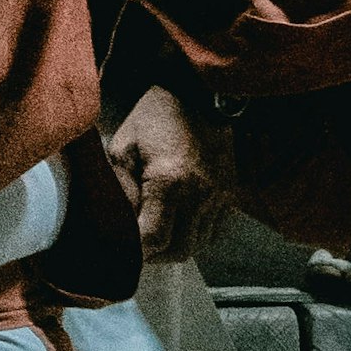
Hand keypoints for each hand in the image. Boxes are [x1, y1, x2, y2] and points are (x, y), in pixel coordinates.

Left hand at [105, 85, 216, 264]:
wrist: (197, 95)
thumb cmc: (153, 118)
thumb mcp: (123, 148)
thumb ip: (121, 190)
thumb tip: (120, 226)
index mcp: (169, 182)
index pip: (154, 239)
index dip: (137, 250)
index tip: (123, 246)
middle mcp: (200, 195)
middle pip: (180, 250)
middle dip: (156, 255)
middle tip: (138, 244)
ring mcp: (219, 197)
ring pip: (199, 245)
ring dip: (176, 245)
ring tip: (157, 231)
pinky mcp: (229, 194)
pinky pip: (214, 231)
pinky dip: (195, 234)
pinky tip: (178, 221)